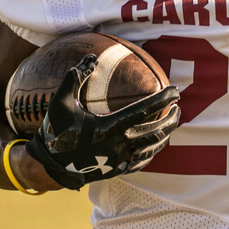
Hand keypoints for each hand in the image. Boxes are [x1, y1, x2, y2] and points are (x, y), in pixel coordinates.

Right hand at [27, 54, 180, 189]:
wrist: (49, 165)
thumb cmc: (56, 130)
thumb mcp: (60, 101)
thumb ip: (75, 78)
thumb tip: (91, 58)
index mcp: (108, 127)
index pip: (144, 111)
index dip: (163, 99)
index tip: (175, 90)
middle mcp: (118, 145)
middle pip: (155, 131)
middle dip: (171, 117)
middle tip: (178, 105)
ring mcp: (119, 160)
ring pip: (153, 148)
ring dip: (167, 133)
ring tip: (173, 121)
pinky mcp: (117, 170)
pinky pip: (143, 161)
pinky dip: (154, 150)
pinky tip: (157, 142)